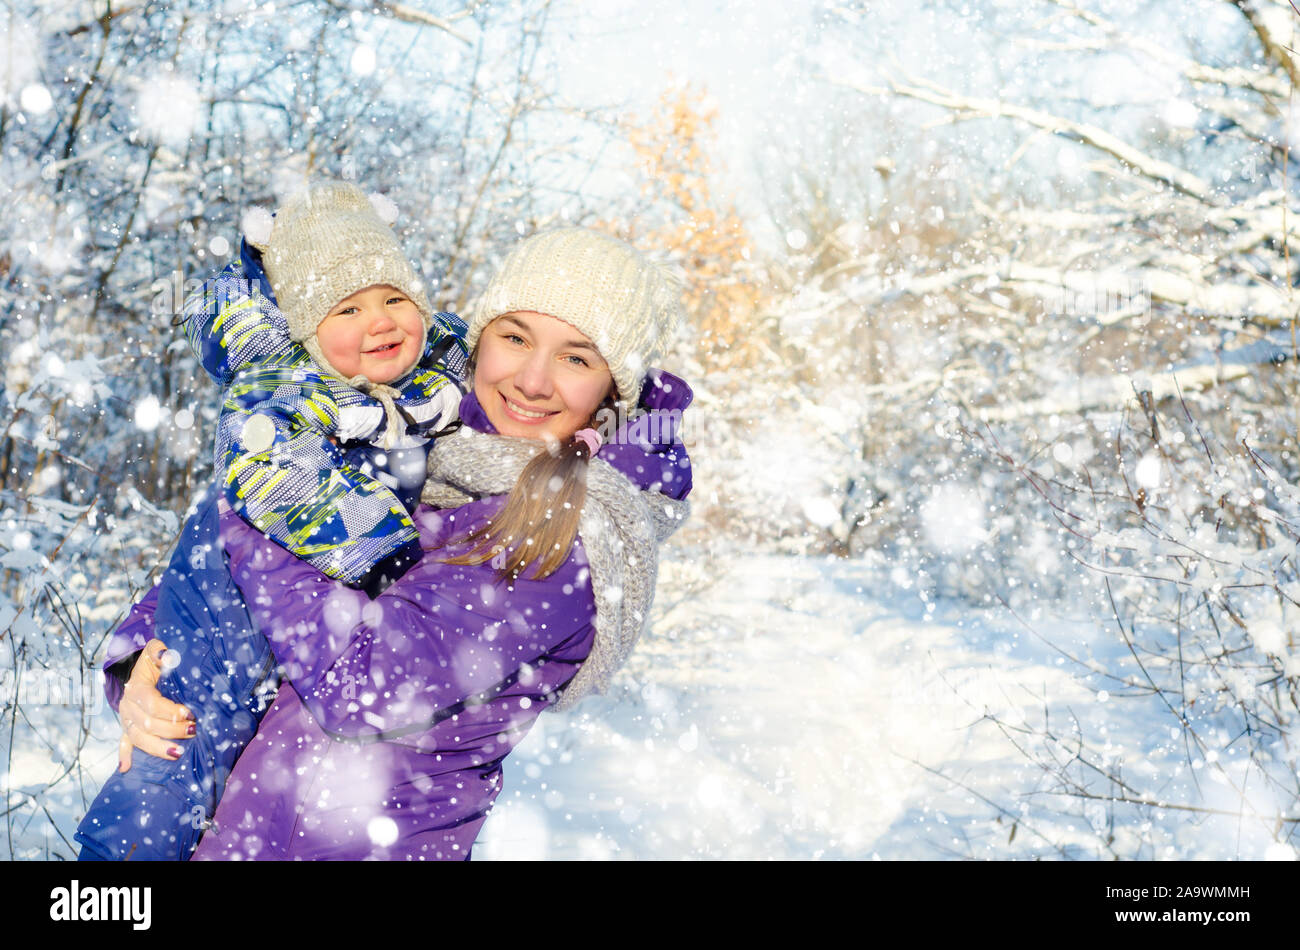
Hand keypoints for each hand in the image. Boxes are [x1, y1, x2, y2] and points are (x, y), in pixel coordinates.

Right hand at [118, 639, 194, 772]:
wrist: (136, 667)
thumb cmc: (152, 660)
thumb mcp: (155, 650)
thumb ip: (160, 651)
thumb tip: (168, 656)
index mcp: (135, 688)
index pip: (151, 703)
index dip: (170, 710)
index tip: (190, 713)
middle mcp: (128, 706)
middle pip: (146, 724)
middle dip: (171, 730)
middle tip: (193, 731)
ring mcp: (126, 719)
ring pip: (137, 738)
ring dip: (156, 747)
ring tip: (177, 753)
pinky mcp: (126, 727)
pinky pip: (123, 743)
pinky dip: (124, 756)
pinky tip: (126, 769)